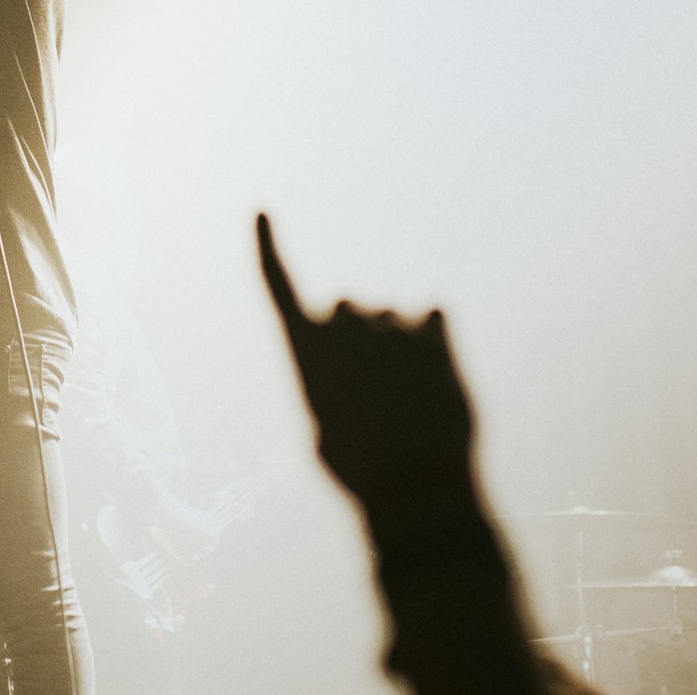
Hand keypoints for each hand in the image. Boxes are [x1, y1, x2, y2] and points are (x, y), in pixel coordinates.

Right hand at [257, 213, 474, 513]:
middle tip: (371, 386)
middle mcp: (342, 324)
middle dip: (356, 332)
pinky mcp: (433, 335)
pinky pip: (433, 317)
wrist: (415, 487)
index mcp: (304, 346)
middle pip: (346, 306)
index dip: (268, 245)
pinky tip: (434, 374)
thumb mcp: (330, 427)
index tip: (262, 210)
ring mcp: (388, 324)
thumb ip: (340, 383)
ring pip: (391, 317)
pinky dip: (432, 337)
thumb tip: (371, 363)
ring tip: (407, 398)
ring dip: (397, 344)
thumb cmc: (361, 469)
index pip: (277, 281)